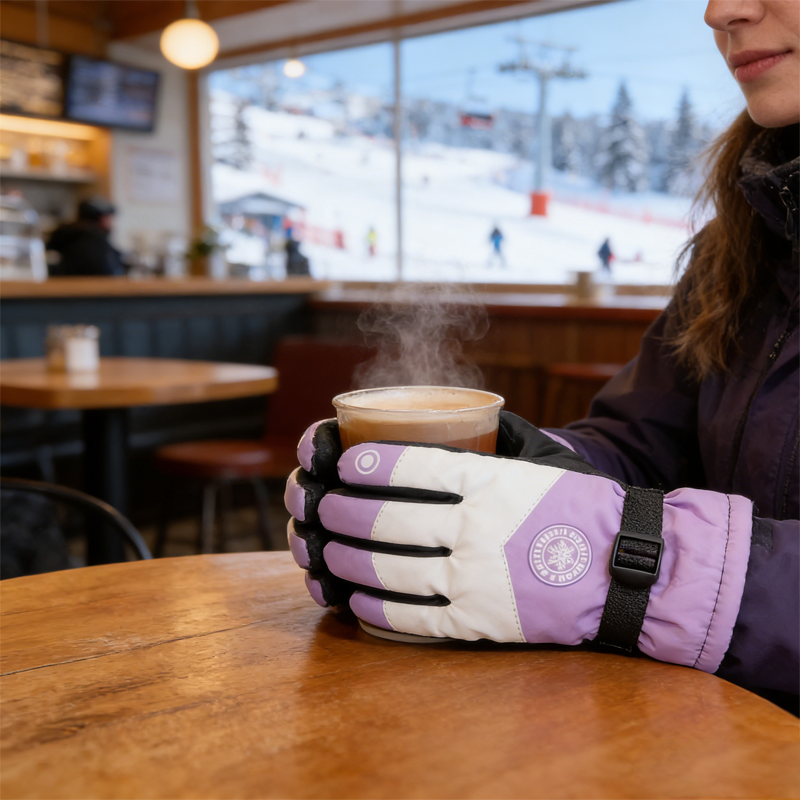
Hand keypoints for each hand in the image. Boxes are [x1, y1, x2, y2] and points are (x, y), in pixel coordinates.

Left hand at [286, 414, 750, 672]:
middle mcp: (477, 530)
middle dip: (341, 510)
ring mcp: (476, 581)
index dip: (367, 463)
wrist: (629, 570)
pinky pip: (411, 618)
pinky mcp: (479, 623)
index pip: (411, 466)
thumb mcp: (542, 462)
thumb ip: (492, 445)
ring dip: (345, 558)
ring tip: (324, 548)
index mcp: (490, 484)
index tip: (341, 460)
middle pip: (388, 518)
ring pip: (388, 569)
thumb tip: (451, 427)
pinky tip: (351, 596)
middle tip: (321, 504)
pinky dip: (372, 607)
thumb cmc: (583, 509)